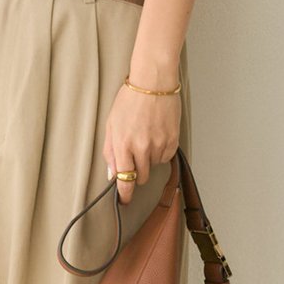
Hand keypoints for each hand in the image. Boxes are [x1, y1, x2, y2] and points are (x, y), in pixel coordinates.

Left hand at [104, 80, 180, 206]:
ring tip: (145, 137)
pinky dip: (160, 152)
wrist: (153, 82)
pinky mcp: (172, 140)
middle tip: (134, 155)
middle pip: (141, 177)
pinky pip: (166, 157)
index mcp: (123, 144)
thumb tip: (112, 174)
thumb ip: (111, 151)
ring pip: (154, 167)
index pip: (125, 180)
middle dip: (137, 172)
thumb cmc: (130, 100)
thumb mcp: (111, 124)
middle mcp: (142, 147)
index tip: (125, 201)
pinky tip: (156, 135)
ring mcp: (159, 144)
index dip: (125, 195)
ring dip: (149, 159)